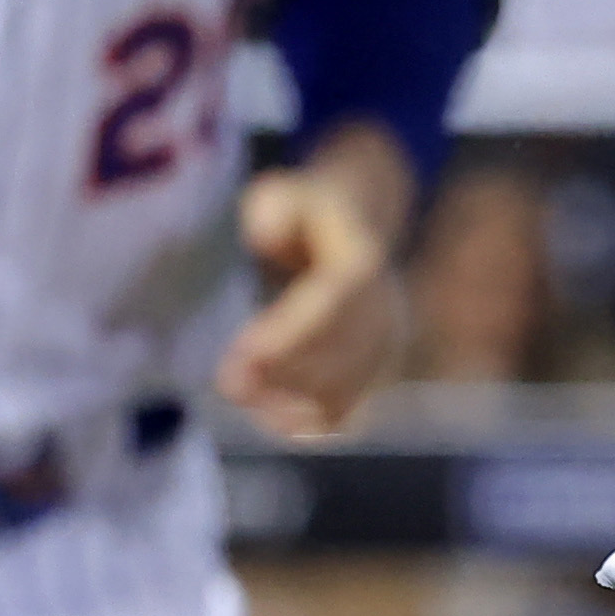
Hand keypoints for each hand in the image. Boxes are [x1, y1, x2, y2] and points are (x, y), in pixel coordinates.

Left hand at [217, 130, 419, 436]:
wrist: (355, 235)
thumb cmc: (305, 215)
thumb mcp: (285, 193)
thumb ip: (274, 205)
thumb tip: (264, 234)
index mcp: (364, 263)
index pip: (335, 303)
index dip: (293, 332)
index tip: (246, 351)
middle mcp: (385, 311)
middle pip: (341, 352)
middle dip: (284, 373)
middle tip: (229, 383)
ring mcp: (384, 348)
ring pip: (344, 387)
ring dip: (291, 400)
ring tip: (240, 393)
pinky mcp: (372, 377)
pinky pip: (345, 411)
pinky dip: (308, 422)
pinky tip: (267, 418)